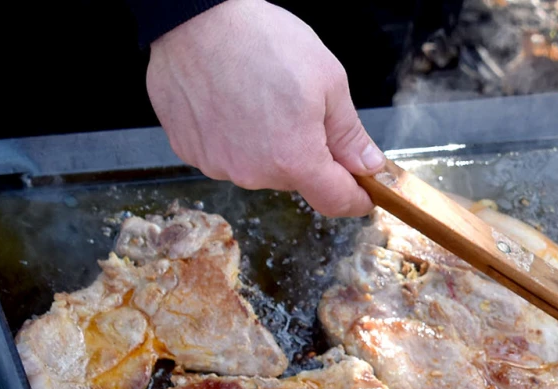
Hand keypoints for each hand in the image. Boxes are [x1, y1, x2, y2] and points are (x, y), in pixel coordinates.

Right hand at [146, 0, 382, 216]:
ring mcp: (217, 165)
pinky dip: (236, 136)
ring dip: (270, 144)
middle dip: (309, 155)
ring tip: (261, 98)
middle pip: (297, 180)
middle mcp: (254, 173)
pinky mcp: (190, 151)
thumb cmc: (258, 39)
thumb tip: (367, 165)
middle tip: (303, 110)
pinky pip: (226, 154)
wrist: (191, 16)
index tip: (364, 190)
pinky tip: (233, 101)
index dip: (356, 198)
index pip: (336, 202)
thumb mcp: (327, 80)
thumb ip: (349, 134)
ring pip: (261, 167)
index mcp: (294, 160)